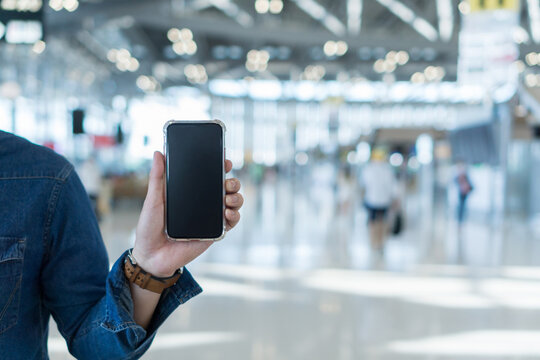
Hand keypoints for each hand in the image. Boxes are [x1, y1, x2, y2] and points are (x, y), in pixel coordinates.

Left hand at [132, 151, 242, 276]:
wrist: (151, 256)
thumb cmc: (149, 227)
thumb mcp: (153, 199)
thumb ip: (157, 177)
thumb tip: (158, 153)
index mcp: (190, 192)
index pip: (209, 175)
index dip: (220, 166)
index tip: (224, 158)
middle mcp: (204, 203)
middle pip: (226, 187)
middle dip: (233, 181)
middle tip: (227, 181)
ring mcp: (210, 217)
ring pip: (233, 202)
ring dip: (236, 197)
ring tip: (228, 198)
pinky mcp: (214, 232)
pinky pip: (231, 222)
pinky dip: (234, 215)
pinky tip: (227, 213)